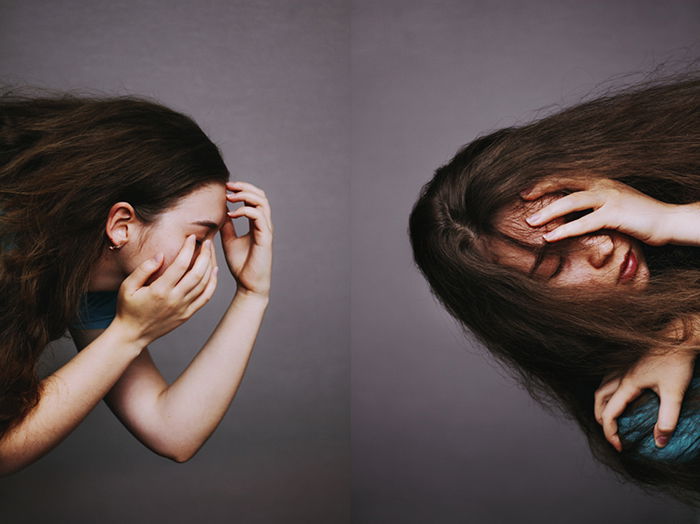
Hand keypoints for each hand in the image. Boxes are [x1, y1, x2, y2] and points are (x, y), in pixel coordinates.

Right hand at [114, 234, 217, 344]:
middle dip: (205, 254)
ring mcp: (183, 308)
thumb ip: (143, 269)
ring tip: (210, 252)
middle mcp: (175, 299)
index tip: (192, 237)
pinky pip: (206, 297)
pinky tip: (214, 271)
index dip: (188, 249)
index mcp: (159, 290)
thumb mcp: (127, 286)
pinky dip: (213, 283)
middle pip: (198, 273)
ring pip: (205, 284)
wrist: (132, 335)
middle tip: (207, 241)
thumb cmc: (127, 308)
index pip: (180, 265)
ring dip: (210, 266)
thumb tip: (161, 254)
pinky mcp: (188, 314)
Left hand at [221, 180, 272, 298]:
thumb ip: (227, 226)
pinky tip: (231, 214)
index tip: (225, 188)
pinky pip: (257, 216)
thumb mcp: (229, 240)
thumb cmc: (240, 264)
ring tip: (229, 197)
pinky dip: (244, 211)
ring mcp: (266, 230)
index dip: (242, 189)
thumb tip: (219, 212)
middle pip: (261, 195)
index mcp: (257, 224)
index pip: (254, 198)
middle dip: (244, 187)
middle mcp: (264, 224)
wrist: (248, 284)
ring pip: (261, 202)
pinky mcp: (265, 238)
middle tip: (227, 187)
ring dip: (244, 195)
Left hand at [520, 176, 675, 245]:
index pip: (567, 177)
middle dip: (541, 191)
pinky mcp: (615, 214)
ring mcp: (609, 197)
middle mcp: (602, 185)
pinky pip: (585, 222)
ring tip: (530, 223)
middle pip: (564, 183)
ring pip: (571, 201)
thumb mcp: (611, 207)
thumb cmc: (638, 217)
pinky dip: (565, 229)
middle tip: (522, 200)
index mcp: (600, 181)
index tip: (526, 191)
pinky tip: (551, 237)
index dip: (545, 182)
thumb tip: (567, 215)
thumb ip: (591, 207)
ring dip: (548, 212)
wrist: (668, 220)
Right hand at [594, 345, 696, 451]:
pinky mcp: (629, 363)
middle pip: (599, 399)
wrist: (679, 337)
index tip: (620, 447)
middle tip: (613, 434)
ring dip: (602, 404)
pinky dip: (609, 390)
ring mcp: (623, 367)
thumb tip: (659, 442)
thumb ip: (667, 419)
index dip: (610, 432)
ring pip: (602, 387)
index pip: (609, 413)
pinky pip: (610, 378)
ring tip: (610, 417)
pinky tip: (618, 394)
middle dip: (601, 419)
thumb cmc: (677, 362)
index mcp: (628, 384)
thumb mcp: (674, 393)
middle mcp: (620, 375)